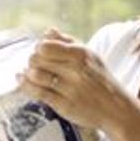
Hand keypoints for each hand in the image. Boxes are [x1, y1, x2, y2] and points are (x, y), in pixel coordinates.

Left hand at [17, 28, 133, 132]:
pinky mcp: (64, 105)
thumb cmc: (101, 80)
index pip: (46, 46)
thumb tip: (48, 31)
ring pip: (36, 75)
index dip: (39, 48)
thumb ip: (68, 42)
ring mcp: (69, 89)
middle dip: (32, 61)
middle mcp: (76, 70)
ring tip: (29, 74)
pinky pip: (38, 93)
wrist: (116, 109)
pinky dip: (27, 87)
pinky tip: (23, 82)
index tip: (40, 53)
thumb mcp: (91, 56)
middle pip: (37, 59)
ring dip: (28, 74)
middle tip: (34, 65)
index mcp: (81, 54)